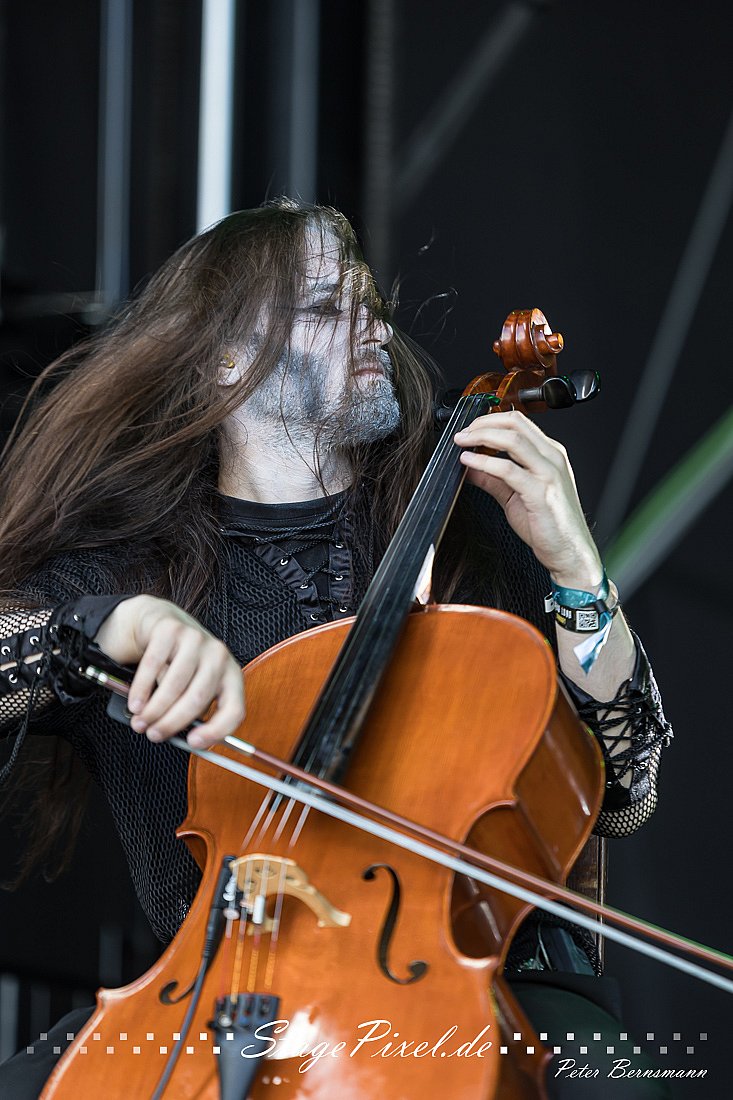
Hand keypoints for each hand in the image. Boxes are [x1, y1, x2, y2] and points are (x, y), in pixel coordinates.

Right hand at [94, 595, 244, 748]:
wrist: (161, 623)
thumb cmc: (179, 664)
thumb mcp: (194, 686)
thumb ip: (192, 712)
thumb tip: (183, 741)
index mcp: (231, 675)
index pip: (234, 709)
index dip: (216, 731)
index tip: (193, 743)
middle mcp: (218, 655)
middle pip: (198, 698)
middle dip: (171, 723)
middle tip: (153, 735)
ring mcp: (196, 639)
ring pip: (174, 685)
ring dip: (153, 710)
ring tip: (140, 722)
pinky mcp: (171, 630)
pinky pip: (153, 666)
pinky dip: (141, 690)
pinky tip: (135, 703)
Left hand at [454, 410, 602, 588]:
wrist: (569, 552)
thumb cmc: (549, 525)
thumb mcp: (514, 495)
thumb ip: (493, 479)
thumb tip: (469, 468)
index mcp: (548, 454)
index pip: (518, 423)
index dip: (489, 421)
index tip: (469, 429)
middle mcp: (551, 458)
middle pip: (515, 424)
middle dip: (483, 424)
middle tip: (462, 434)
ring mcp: (548, 474)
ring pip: (513, 440)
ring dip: (482, 437)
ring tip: (462, 442)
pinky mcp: (540, 492)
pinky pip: (509, 470)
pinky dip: (485, 463)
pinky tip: (470, 463)